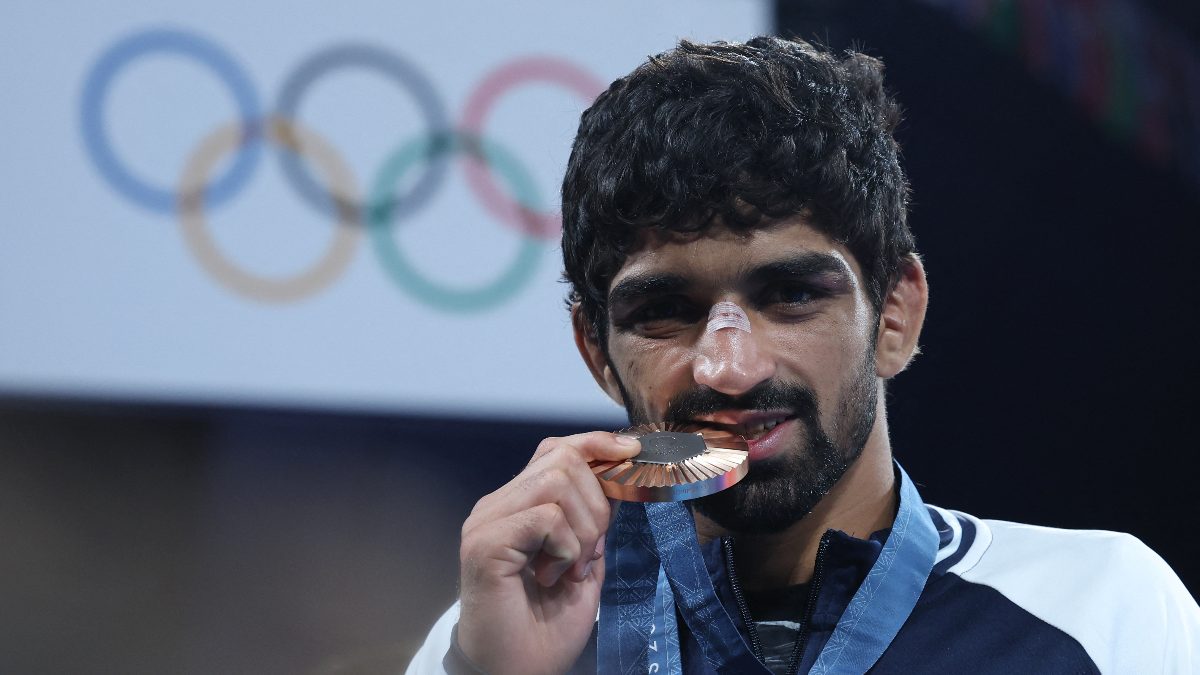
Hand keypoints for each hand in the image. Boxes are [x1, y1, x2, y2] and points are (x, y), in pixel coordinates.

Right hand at [456, 431, 640, 674]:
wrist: (515, 672)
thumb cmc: (545, 627)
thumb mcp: (583, 562)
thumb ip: (592, 521)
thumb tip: (620, 479)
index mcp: (516, 506)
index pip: (556, 450)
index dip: (595, 445)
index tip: (633, 453)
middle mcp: (496, 506)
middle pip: (562, 460)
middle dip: (597, 504)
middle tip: (589, 554)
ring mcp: (486, 523)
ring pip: (557, 483)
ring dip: (583, 529)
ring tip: (572, 569)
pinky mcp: (485, 544)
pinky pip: (545, 518)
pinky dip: (565, 547)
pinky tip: (554, 577)